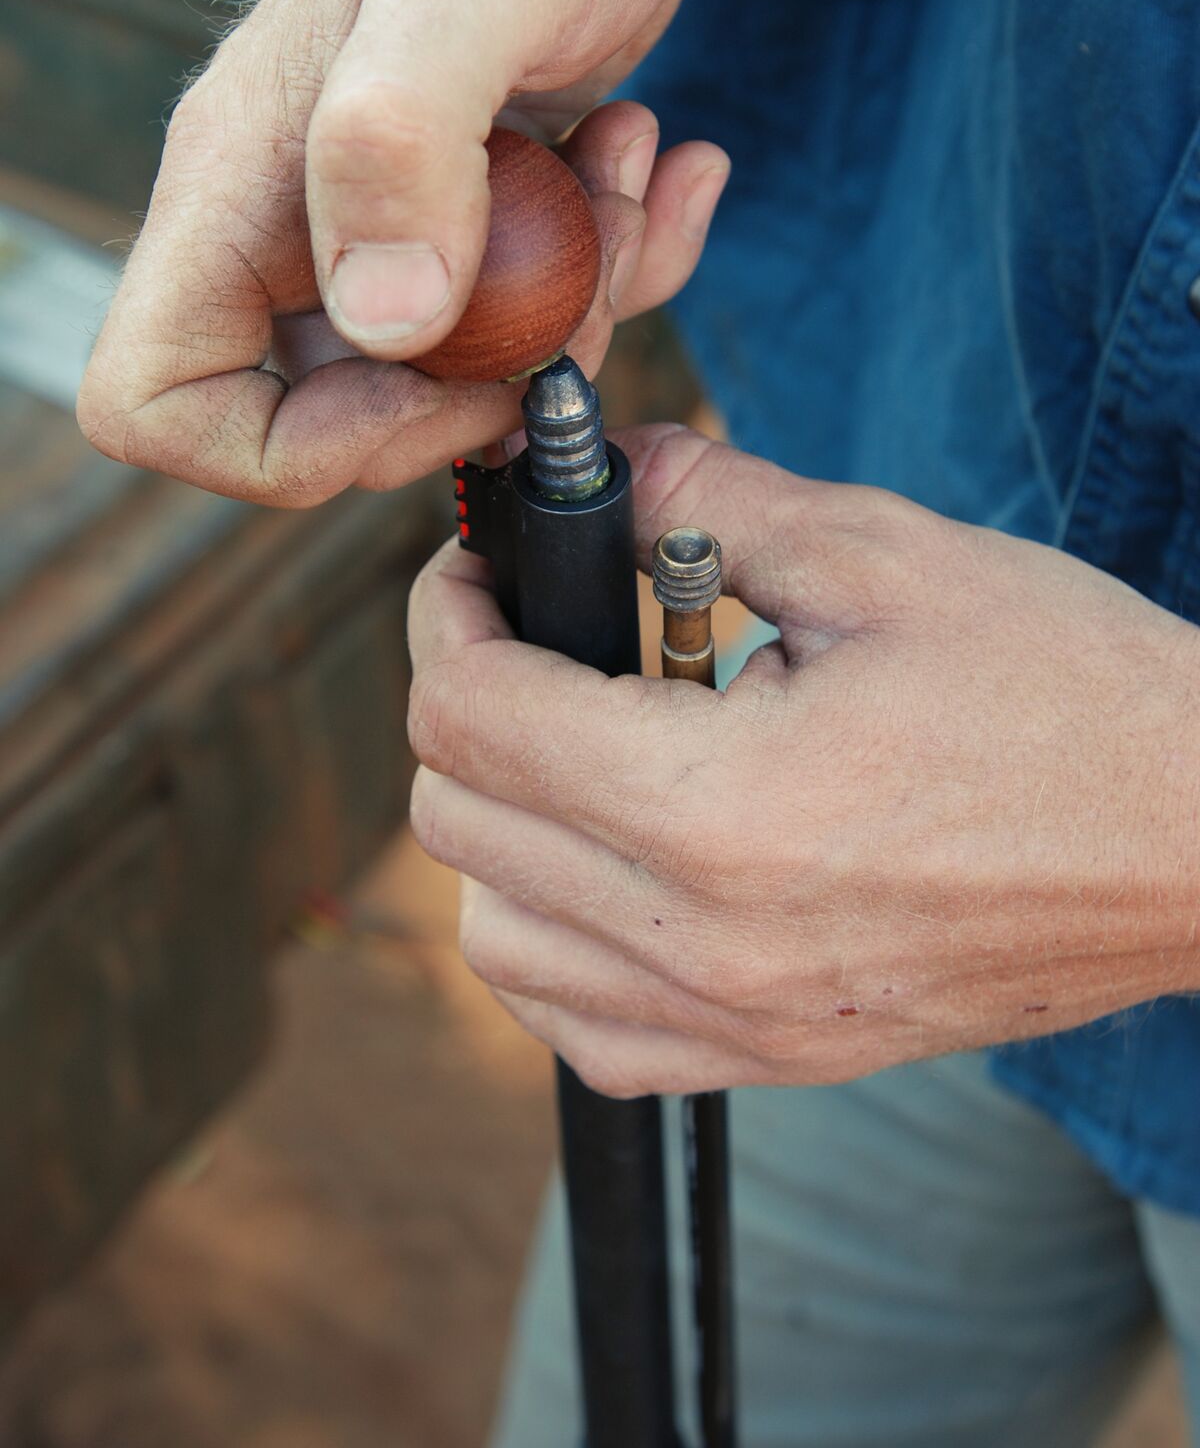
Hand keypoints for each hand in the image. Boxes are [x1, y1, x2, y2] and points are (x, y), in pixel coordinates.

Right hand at [77, 0, 723, 504]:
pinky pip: (531, 311)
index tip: (422, 378)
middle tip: (570, 277)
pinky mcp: (472, 218)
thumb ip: (402, 142)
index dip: (283, 448)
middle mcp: (294, 221)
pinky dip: (617, 265)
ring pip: (450, 371)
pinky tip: (654, 161)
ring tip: (621, 171)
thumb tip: (384, 324)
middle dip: (476, 385)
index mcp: (241, 183)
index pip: (158, 400)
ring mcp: (382, 224)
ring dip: (573, 311)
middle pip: (326, 415)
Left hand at [406, 425, 1199, 1096]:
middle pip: (459, 823)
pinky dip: (559, 941)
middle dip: (466, 701)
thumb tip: (595, 465)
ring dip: (501, 825)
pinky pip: (583, 1030)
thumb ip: (706, 500)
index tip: (479, 571)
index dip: (449, 615)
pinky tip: (618, 867)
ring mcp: (738, 1023)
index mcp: (722, 808)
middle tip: (534, 634)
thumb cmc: (1066, 691)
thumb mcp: (882, 556)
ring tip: (582, 747)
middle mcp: (707, 942)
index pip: (471, 718)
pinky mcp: (775, 1060)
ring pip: (497, 937)